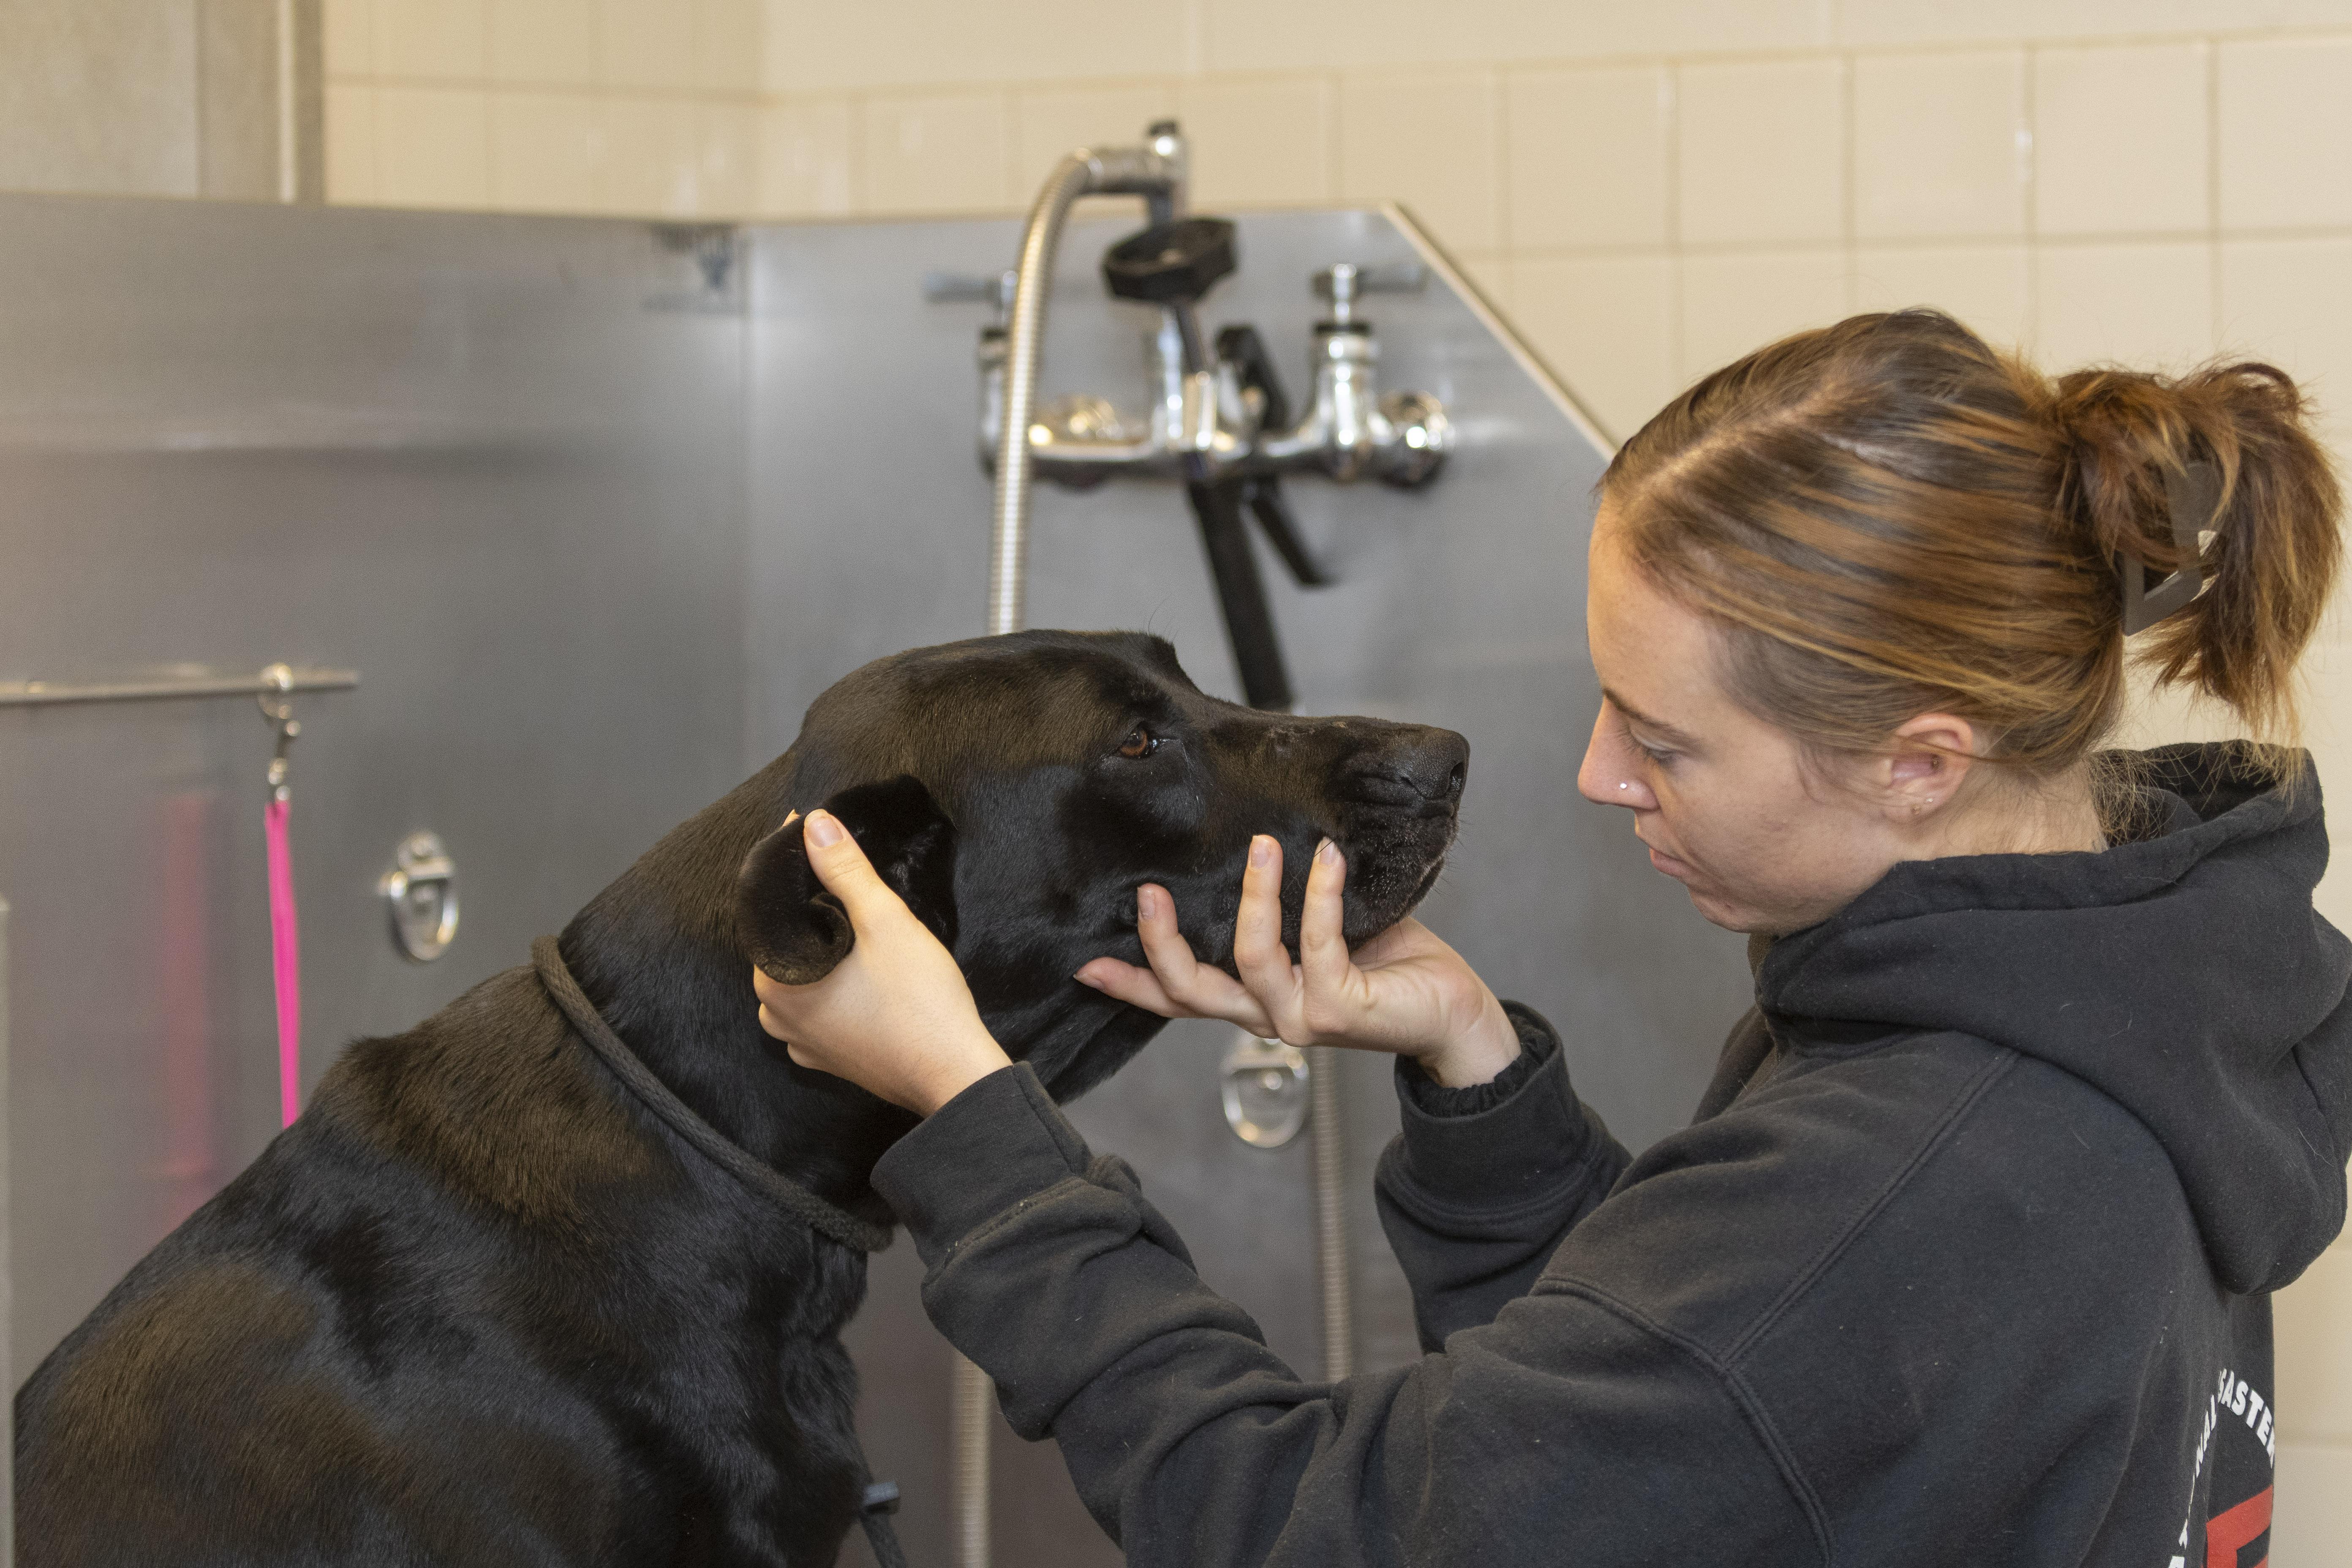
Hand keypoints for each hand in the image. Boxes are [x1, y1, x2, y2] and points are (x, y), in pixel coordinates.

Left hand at [750, 810, 1011, 1115]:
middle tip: (845, 876)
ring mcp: (800, 1041)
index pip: (769, 908)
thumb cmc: (920, 1001)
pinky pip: (817, 1006)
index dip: (793, 867)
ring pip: (801, 974)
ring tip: (859, 922)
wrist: (955, 1075)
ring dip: (823, 947)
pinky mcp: (827, 1057)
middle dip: (810, 907)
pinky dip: (833, 983)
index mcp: (775, 980)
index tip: (813, 835)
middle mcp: (775, 1015)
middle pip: (784, 942)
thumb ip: (845, 870)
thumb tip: (815, 825)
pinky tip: (862, 970)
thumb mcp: (885, 920)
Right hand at [1075, 836, 1520, 1087]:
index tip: (1085, 966)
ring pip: (1250, 960)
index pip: (1179, 999)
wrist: (1453, 1010)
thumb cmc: (1389, 964)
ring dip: (1253, 896)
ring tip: (1262, 847)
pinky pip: (1317, 943)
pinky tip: (1326, 856)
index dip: (1130, 986)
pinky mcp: (1341, 1009)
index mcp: (1255, 1002)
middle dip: (1161, 941)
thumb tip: (1247, 847)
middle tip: (1149, 890)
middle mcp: (1268, 1017)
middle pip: (1191, 990)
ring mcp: (1301, 1019)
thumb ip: (1282, 914)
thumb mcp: (1320, 935)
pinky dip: (1317, 892)